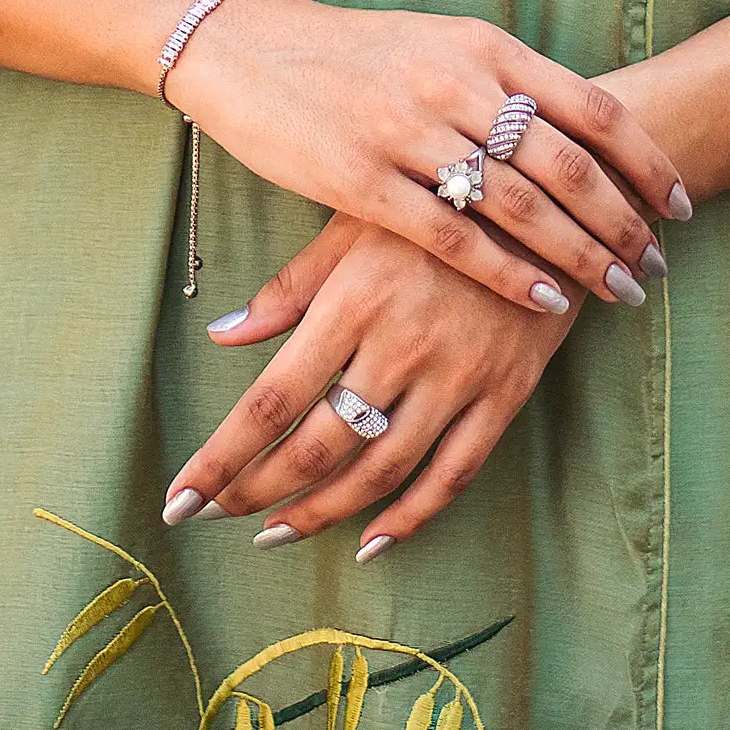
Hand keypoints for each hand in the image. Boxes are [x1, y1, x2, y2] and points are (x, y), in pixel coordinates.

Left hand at [162, 211, 591, 552]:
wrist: (548, 187)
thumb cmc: (435, 197)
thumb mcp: (355, 221)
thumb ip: (291, 286)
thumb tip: (222, 333)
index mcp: (354, 298)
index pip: (271, 399)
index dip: (222, 459)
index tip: (181, 499)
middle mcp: (401, 345)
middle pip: (319, 444)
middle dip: (260, 491)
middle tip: (217, 517)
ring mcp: (458, 375)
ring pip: (380, 469)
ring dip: (323, 511)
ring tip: (278, 532)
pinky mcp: (505, 394)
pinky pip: (454, 473)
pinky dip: (412, 516)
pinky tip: (373, 541)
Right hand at [169, 0, 684, 313]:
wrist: (248, 48)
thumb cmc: (350, 54)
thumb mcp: (436, 45)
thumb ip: (502, 81)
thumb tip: (579, 130)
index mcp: (481, 45)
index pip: (590, 107)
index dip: (645, 161)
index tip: (682, 203)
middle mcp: (455, 83)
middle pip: (568, 162)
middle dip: (624, 220)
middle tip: (658, 265)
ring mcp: (408, 131)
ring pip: (521, 204)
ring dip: (580, 253)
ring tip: (619, 290)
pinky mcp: (362, 180)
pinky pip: (453, 235)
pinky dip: (507, 271)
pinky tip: (544, 301)